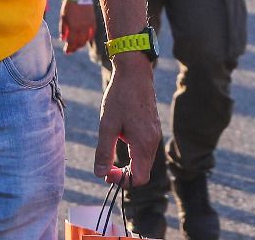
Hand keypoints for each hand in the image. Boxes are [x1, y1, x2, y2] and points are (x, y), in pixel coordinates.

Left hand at [59, 1, 95, 52]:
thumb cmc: (69, 5)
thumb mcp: (63, 16)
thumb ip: (63, 28)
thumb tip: (63, 39)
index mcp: (73, 26)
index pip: (71, 42)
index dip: (69, 48)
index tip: (66, 51)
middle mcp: (82, 27)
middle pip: (79, 42)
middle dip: (74, 48)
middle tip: (70, 50)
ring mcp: (89, 25)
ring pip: (86, 39)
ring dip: (81, 44)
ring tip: (76, 45)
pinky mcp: (93, 21)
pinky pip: (92, 33)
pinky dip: (88, 38)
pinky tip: (85, 39)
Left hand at [94, 61, 160, 185]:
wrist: (135, 73)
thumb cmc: (120, 97)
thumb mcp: (107, 124)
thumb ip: (104, 151)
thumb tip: (100, 174)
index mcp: (144, 144)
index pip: (139, 178)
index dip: (123, 182)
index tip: (107, 174)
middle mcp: (153, 142)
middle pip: (143, 172)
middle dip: (124, 174)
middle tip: (105, 168)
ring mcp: (155, 135)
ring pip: (143, 161)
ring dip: (128, 163)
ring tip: (110, 148)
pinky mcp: (152, 128)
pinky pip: (144, 149)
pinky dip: (133, 152)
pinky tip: (119, 136)